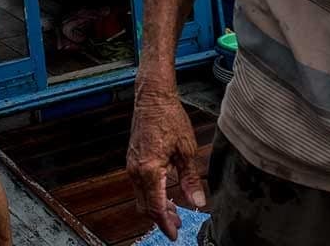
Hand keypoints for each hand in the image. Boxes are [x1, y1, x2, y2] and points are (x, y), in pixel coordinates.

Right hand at [126, 84, 205, 240]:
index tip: (175, 234)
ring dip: (156, 207)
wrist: (152, 97)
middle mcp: (136, 171)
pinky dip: (151, 194)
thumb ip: (191, 179)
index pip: (156, 207)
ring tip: (176, 211)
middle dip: (161, 218)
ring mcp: (132, 165)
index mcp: (149, 170)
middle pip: (145, 206)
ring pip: (141, 197)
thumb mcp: (186, 150)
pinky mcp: (133, 160)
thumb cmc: (169, 118)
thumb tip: (198, 202)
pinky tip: (166, 192)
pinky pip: (139, 186)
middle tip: (179, 224)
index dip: (166, 224)